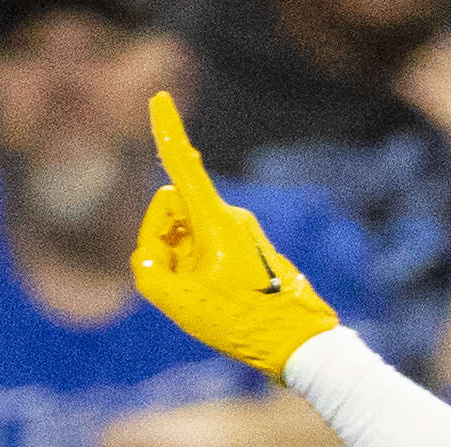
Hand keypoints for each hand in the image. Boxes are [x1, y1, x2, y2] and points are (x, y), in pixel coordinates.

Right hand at [135, 88, 349, 374]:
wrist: (302, 345)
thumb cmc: (243, 322)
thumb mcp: (179, 301)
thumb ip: (148, 268)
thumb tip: (151, 253)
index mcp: (216, 220)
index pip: (182, 166)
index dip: (166, 130)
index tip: (159, 97)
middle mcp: (232, 217)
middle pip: (174, 210)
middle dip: (162, 238)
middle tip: (175, 281)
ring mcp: (243, 233)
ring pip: (189, 233)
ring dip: (181, 260)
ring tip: (204, 299)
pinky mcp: (250, 250)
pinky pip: (208, 249)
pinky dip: (198, 270)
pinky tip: (217, 302)